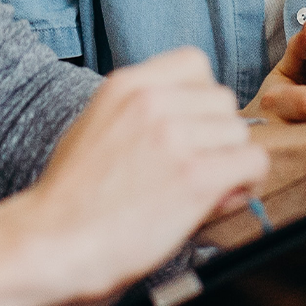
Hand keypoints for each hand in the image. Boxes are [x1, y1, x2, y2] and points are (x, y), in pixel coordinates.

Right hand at [20, 48, 268, 303]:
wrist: (52, 243)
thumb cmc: (72, 197)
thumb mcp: (98, 128)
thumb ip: (147, 117)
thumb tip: (201, 128)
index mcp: (128, 84)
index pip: (195, 63)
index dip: (199, 98)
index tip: (189, 127)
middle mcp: (153, 101)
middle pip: (223, 100)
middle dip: (216, 135)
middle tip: (194, 167)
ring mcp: (175, 136)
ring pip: (239, 133)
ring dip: (229, 161)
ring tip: (199, 188)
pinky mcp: (195, 175)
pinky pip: (253, 162)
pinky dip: (245, 182)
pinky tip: (220, 198)